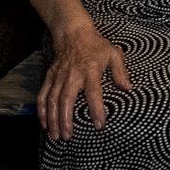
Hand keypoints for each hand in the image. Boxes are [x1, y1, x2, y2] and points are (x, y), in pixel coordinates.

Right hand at [38, 23, 131, 139]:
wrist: (73, 32)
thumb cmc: (96, 45)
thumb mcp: (114, 54)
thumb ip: (121, 71)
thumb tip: (128, 88)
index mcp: (90, 70)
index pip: (94, 92)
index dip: (96, 109)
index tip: (99, 124)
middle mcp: (72, 75)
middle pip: (66, 99)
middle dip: (66, 120)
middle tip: (68, 137)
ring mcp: (59, 76)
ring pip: (52, 100)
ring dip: (53, 119)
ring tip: (55, 136)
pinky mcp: (50, 76)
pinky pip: (43, 95)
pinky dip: (41, 110)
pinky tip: (44, 124)